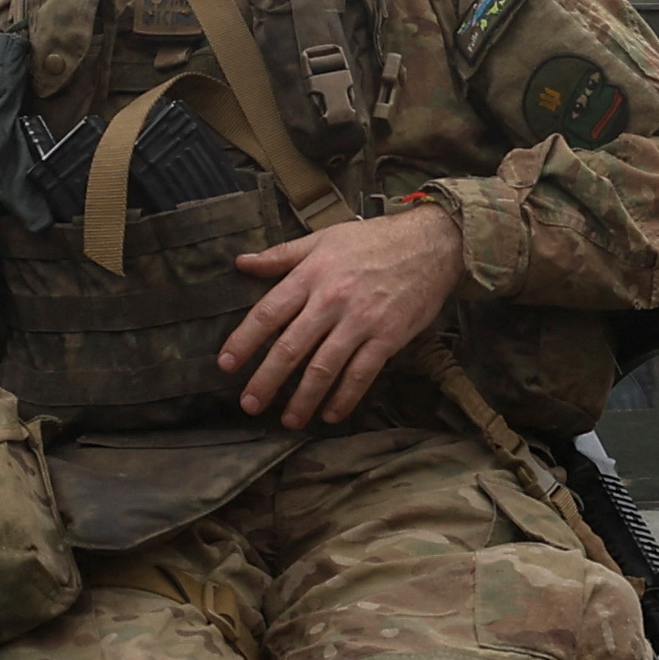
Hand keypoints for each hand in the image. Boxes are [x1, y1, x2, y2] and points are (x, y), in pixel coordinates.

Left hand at [221, 205, 470, 425]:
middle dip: (267, 380)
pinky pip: (361, 374)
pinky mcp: (388, 337)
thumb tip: (242, 263)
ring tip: (288, 420)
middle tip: (250, 404)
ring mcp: (361, 321)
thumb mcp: (323, 239)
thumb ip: (282, 255)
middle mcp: (332, 300)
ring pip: (324, 367)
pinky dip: (345, 398)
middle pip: (291, 347)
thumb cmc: (374, 240)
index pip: (268, 313)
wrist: (432, 243)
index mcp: (311, 275)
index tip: (227, 365)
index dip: (244, 341)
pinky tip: (331, 414)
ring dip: (303, 398)